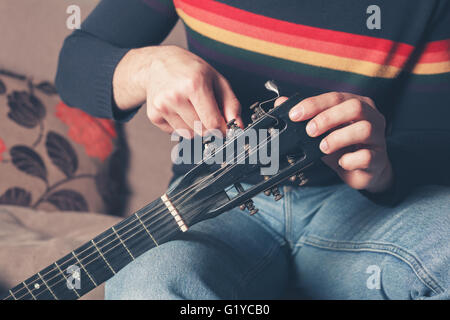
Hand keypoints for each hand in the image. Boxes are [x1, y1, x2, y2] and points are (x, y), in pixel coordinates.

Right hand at [113, 46, 241, 137]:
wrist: (157, 63)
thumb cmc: (189, 69)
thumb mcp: (216, 79)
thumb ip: (231, 104)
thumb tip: (238, 126)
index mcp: (194, 85)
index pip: (213, 123)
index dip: (223, 129)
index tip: (225, 127)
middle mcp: (176, 96)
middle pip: (202, 131)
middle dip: (209, 126)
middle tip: (207, 111)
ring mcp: (163, 106)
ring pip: (189, 134)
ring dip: (195, 127)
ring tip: (192, 107)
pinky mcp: (154, 115)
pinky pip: (176, 132)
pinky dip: (181, 125)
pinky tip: (179, 110)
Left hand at [284, 92, 393, 192]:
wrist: (362, 171)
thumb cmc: (342, 146)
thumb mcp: (322, 130)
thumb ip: (304, 116)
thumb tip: (280, 102)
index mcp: (356, 104)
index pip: (335, 97)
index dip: (314, 104)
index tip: (295, 115)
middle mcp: (371, 117)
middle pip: (354, 107)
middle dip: (327, 118)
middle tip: (309, 131)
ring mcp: (378, 137)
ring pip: (364, 129)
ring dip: (338, 138)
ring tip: (322, 148)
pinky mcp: (379, 158)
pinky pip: (367, 156)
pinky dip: (350, 160)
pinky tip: (341, 162)